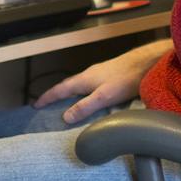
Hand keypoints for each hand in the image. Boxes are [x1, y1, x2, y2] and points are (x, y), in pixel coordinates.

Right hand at [35, 39, 170, 123]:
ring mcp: (99, 74)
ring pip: (79, 85)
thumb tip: (65, 117)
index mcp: (83, 80)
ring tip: (65, 103)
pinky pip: (89, 85)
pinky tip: (89, 98)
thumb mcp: (103, 96)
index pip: (60, 89)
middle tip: (46, 104)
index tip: (35, 105)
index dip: (47, 97)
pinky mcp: (108, 75)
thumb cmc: (124, 79)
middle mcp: (88, 75)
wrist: (145, 63)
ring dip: (69, 93)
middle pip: (67, 85)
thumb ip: (85, 106)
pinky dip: (82, 93)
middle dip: (55, 95)